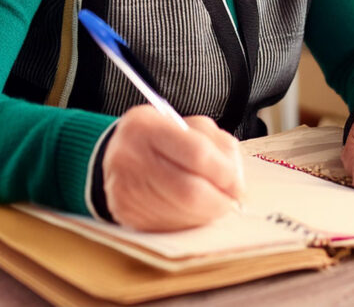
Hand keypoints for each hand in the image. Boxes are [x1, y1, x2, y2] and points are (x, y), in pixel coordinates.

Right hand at [102, 104, 245, 230]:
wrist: (117, 154)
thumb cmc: (160, 138)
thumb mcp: (187, 126)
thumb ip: (217, 146)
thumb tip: (236, 183)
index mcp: (147, 127)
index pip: (197, 154)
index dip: (224, 172)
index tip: (236, 182)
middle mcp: (130, 157)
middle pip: (189, 191)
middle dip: (219, 200)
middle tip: (230, 200)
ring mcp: (125, 189)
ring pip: (182, 213)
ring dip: (206, 213)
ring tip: (210, 203)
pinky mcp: (125, 214)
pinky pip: (169, 227)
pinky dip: (189, 222)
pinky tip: (190, 210)